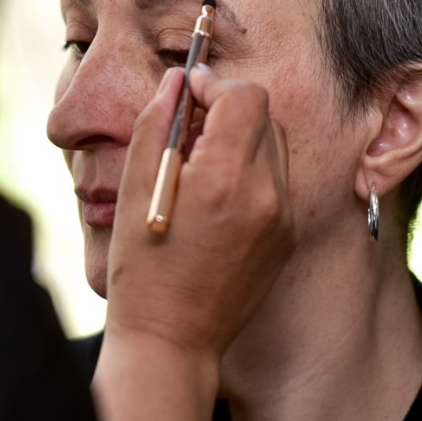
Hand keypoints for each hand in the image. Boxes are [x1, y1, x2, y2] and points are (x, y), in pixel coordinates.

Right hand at [104, 63, 292, 361]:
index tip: (189, 92)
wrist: (171, 338)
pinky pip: (278, 182)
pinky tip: (216, 198)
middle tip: (190, 128)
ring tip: (201, 164)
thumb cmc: (142, 267)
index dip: (213, 83)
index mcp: (224, 178)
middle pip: (264, 115)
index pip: (243, 96)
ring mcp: (283, 218)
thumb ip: (157, 125)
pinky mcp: (287, 237)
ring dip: (242, 138)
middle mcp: (265, 194)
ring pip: (275, 145)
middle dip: (229, 108)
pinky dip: (252, 173)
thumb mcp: (134, 189)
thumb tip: (176, 82)